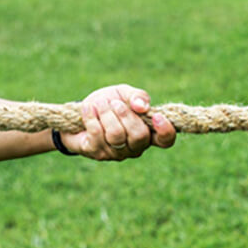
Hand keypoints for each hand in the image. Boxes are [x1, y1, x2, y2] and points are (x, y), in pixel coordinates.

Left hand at [60, 84, 175, 160]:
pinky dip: (91, 117)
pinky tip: (88, 109)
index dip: (165, 131)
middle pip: (139, 136)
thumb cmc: (109, 103)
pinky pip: (97, 135)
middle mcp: (136, 147)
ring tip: (100, 104)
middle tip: (114, 103)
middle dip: (125, 115)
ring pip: (116, 135)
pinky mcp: (98, 153)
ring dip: (106, 114)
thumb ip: (137, 96)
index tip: (156, 116)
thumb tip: (142, 107)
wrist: (82, 112)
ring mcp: (118, 153)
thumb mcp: (124, 93)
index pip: (165, 140)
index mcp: (149, 132)